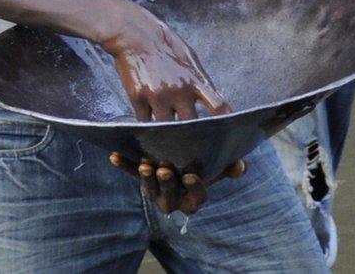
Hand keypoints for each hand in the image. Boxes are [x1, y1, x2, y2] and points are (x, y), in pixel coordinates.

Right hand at [108, 3, 230, 120]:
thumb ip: (201, 81)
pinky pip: (144, 121)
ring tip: (165, 121)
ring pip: (166, 127)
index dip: (224, 120)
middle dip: (191, 131)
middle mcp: (178, 90)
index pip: (217, 105)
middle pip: (191, 124)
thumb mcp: (190, 58)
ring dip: (166, 128)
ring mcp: (158, 95)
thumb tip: (216, 100)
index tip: (226, 129)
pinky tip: (148, 112)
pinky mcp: (137, 98)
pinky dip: (147, 120)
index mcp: (195, 80)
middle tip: (189, 135)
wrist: (134, 34)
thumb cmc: (164, 45)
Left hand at [110, 153, 246, 213]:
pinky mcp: (141, 179)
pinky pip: (131, 174)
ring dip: (145, 179)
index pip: (197, 198)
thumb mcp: (219, 166)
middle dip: (167, 184)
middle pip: (170, 197)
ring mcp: (156, 191)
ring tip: (145, 165)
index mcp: (194, 198)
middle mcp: (174, 200)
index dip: (195, 188)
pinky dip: (123, 165)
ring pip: (150, 189)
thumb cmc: (205, 165)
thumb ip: (231, 166)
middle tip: (165, 170)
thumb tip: (240, 166)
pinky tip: (114, 155)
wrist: (184, 160)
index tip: (192, 175)